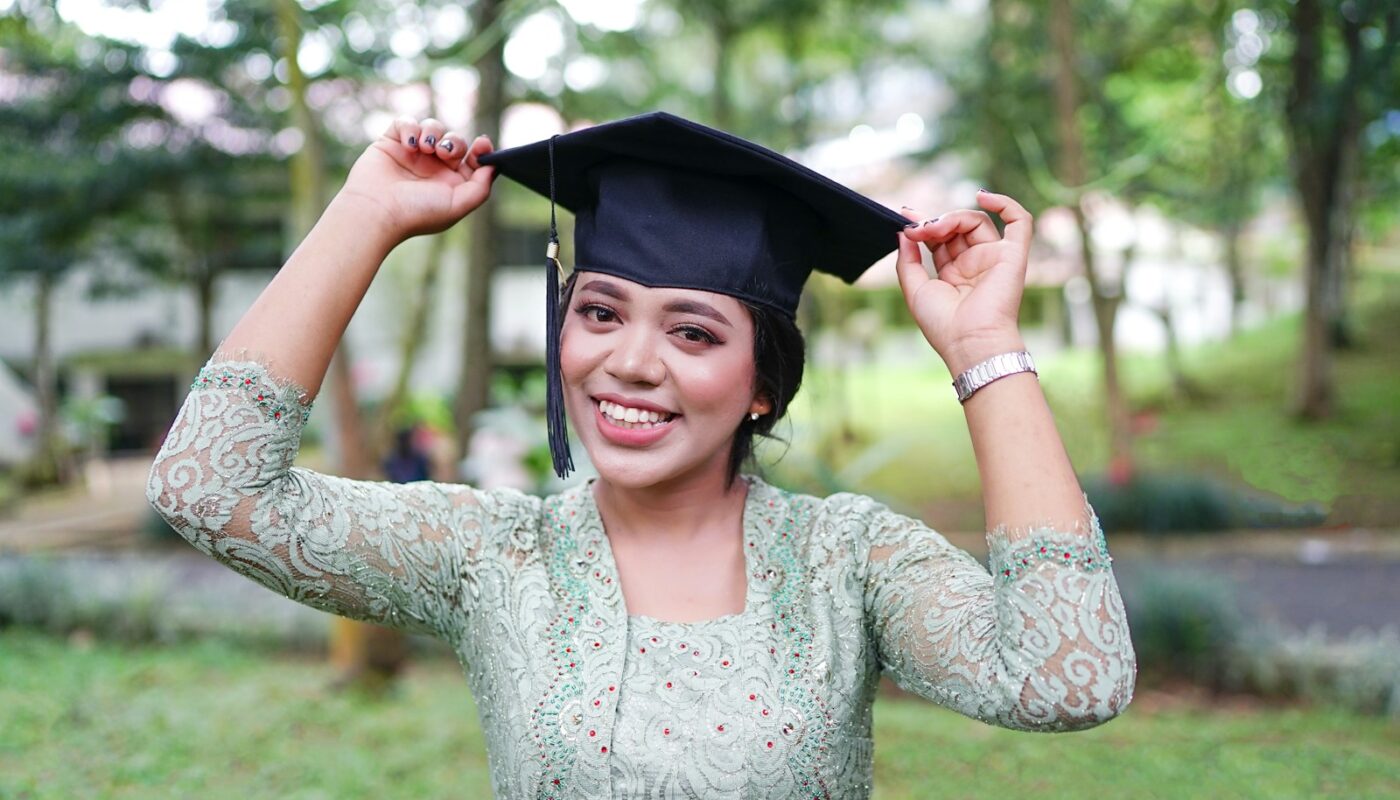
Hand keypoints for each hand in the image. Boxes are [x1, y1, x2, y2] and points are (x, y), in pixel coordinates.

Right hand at [337, 117, 495, 243]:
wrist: (376, 211)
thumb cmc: (417, 212)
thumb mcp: (458, 205)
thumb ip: (481, 187)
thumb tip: (494, 166)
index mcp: (450, 184)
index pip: (472, 160)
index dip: (481, 150)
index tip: (483, 143)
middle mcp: (432, 168)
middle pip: (454, 140)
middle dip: (454, 142)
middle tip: (443, 153)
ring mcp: (412, 154)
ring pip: (432, 127)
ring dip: (433, 132)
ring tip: (424, 149)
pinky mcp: (390, 142)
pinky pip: (405, 122)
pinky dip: (410, 128)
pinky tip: (409, 144)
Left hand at [895, 190, 1031, 373]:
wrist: (969, 342)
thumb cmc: (943, 325)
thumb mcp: (915, 290)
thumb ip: (908, 261)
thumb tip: (904, 232)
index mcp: (954, 274)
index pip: (940, 239)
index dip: (924, 224)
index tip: (905, 215)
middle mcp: (975, 264)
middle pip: (956, 228)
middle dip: (935, 222)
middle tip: (917, 229)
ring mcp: (994, 258)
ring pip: (977, 221)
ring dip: (952, 217)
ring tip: (933, 228)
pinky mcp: (1013, 255)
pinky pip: (1019, 222)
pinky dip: (1005, 204)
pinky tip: (983, 196)